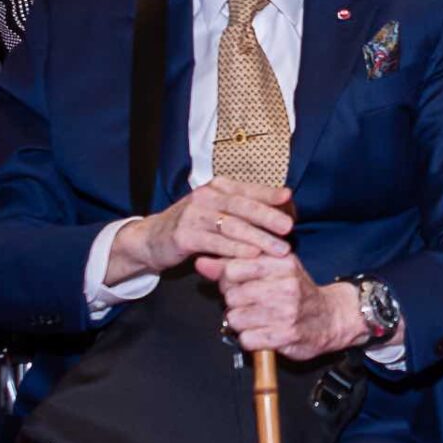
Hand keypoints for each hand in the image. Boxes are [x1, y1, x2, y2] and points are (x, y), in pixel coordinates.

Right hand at [106, 178, 295, 287]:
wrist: (152, 239)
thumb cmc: (194, 226)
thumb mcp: (217, 212)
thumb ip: (243, 210)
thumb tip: (283, 210)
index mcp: (217, 187)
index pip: (247, 189)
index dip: (268, 193)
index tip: (289, 198)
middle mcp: (205, 196)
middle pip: (242, 206)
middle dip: (268, 217)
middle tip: (289, 227)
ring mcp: (193, 214)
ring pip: (232, 226)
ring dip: (258, 238)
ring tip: (279, 248)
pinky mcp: (184, 235)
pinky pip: (215, 243)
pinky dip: (235, 249)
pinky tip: (252, 255)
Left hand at [220, 258, 365, 361]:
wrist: (332, 317)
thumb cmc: (298, 291)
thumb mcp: (272, 268)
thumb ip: (234, 263)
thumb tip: (202, 262)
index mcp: (281, 262)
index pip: (233, 268)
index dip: (230, 279)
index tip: (242, 283)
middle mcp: (285, 285)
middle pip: (231, 295)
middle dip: (236, 302)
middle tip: (252, 303)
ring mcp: (286, 311)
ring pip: (236, 318)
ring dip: (242, 322)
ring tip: (259, 318)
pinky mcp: (285, 335)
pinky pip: (246, 339)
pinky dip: (251, 339)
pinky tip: (264, 332)